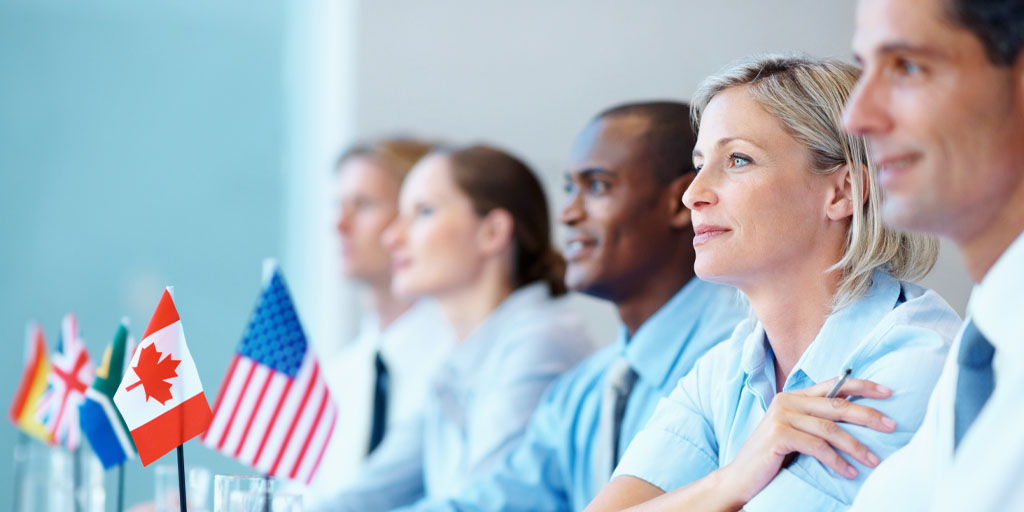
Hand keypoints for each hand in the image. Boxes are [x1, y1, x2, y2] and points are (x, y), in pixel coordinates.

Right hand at [714, 377, 895, 504]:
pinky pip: (817, 447)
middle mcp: (786, 401)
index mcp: (793, 396)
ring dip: (856, 446)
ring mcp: (781, 417)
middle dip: (868, 415)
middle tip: (893, 426)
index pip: (833, 385)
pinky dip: (836, 461)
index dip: (862, 386)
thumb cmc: (773, 458)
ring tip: (875, 461)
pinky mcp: (778, 435)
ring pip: (830, 429)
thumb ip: (817, 420)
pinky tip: (849, 472)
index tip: (888, 392)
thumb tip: (857, 415)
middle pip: (836, 405)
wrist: (741, 478)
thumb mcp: (797, 432)